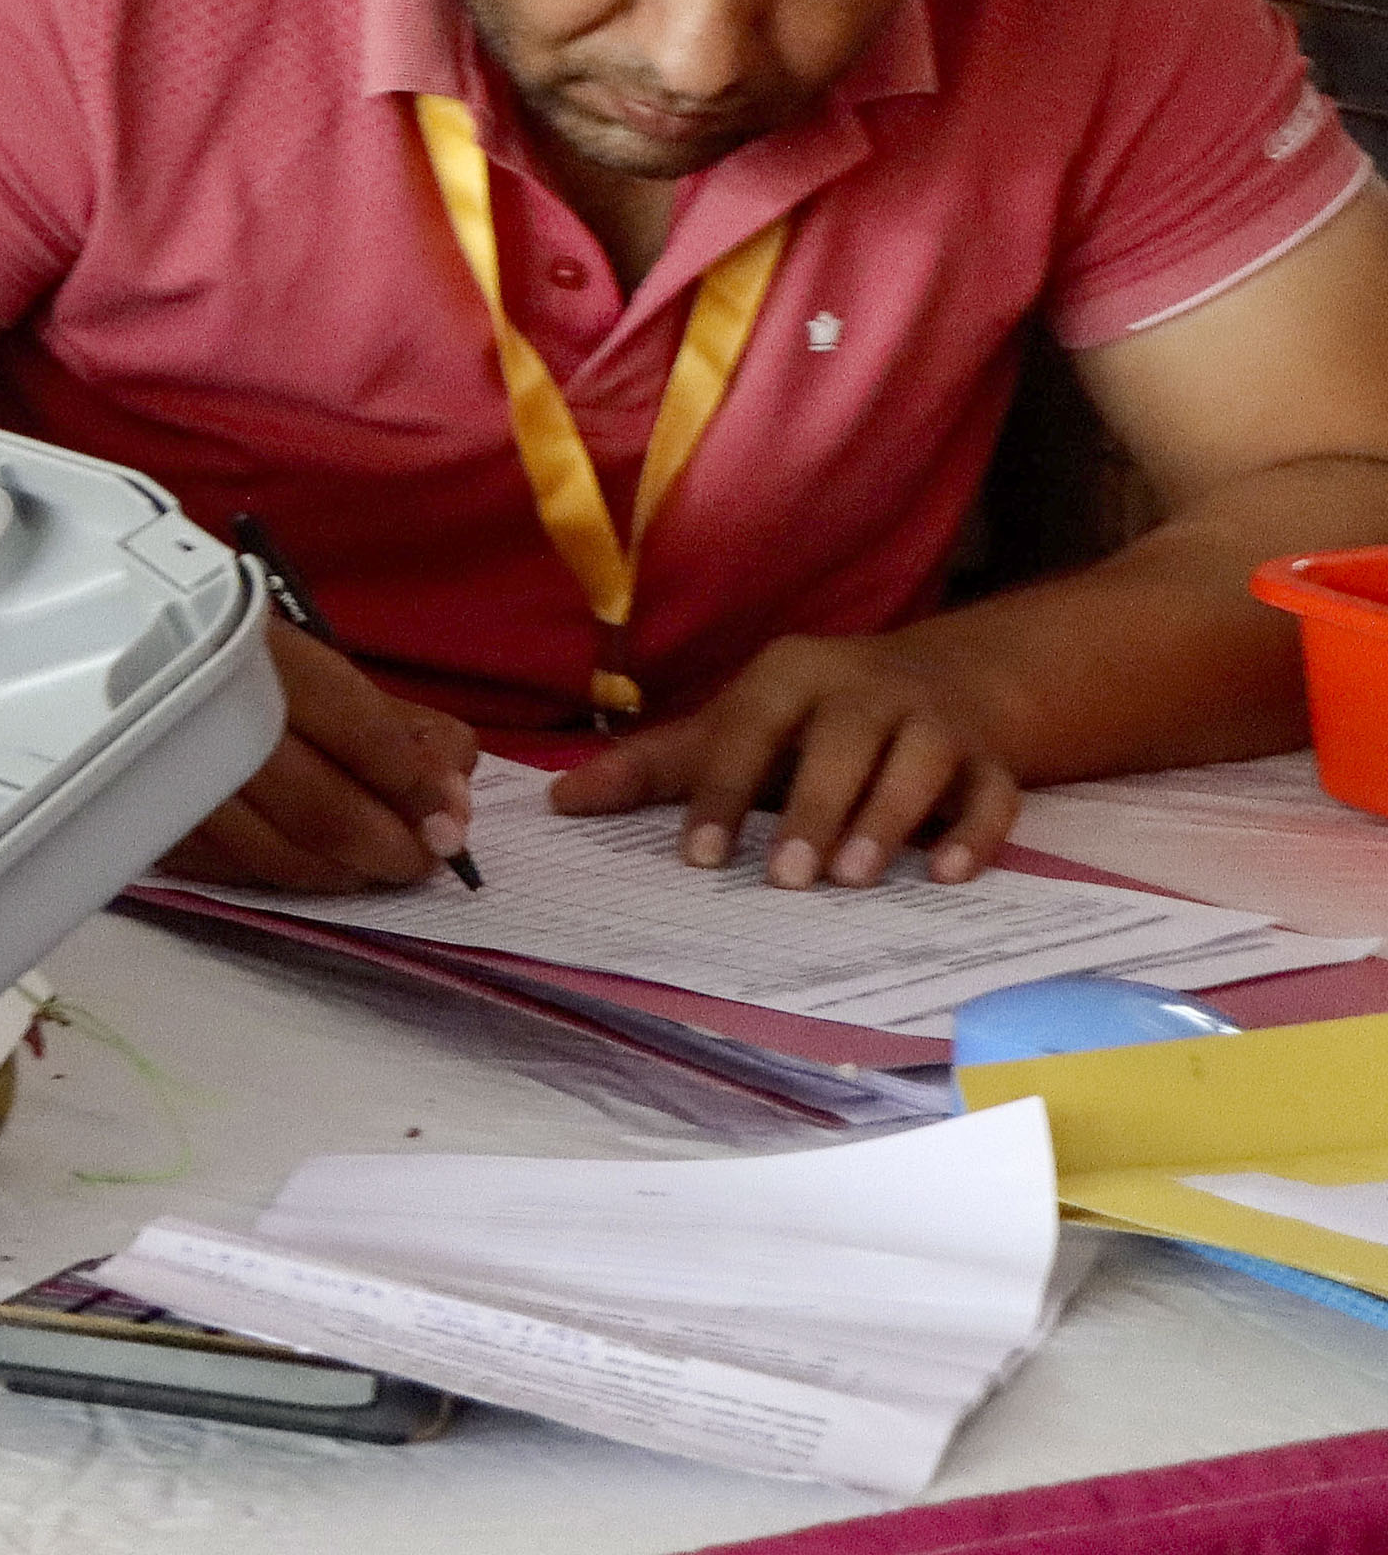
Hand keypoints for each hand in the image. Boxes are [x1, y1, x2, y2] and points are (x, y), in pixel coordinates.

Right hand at [158, 621, 485, 891]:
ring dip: (340, 873)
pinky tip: (309, 864)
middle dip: (387, 848)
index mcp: (264, 652)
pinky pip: (227, 870)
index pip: (362, 733)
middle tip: (421, 861)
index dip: (415, 788)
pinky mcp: (146, 815)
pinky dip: (280, 876)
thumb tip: (452, 803)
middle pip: (319, 809)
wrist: (141, 652)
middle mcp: (210, 708)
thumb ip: (407, 731)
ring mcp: (169, 771)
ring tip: (371, 868)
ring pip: (273, 854)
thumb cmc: (251, 661)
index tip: (449, 825)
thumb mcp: (331, 669)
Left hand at [545, 633, 1024, 886]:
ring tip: (854, 879)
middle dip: (813, 810)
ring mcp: (935, 721)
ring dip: (889, 819)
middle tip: (785, 879)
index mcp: (790, 675)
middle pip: (840, 743)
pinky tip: (947, 875)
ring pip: (919, 763)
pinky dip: (975, 833)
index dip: (723, 790)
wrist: (948, 675)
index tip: (701, 857)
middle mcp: (865, 689)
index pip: (748, 728)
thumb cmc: (814, 716)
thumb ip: (657, 766)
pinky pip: (993, 794)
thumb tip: (559, 802)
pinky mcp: (991, 759)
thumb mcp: (737, 724)